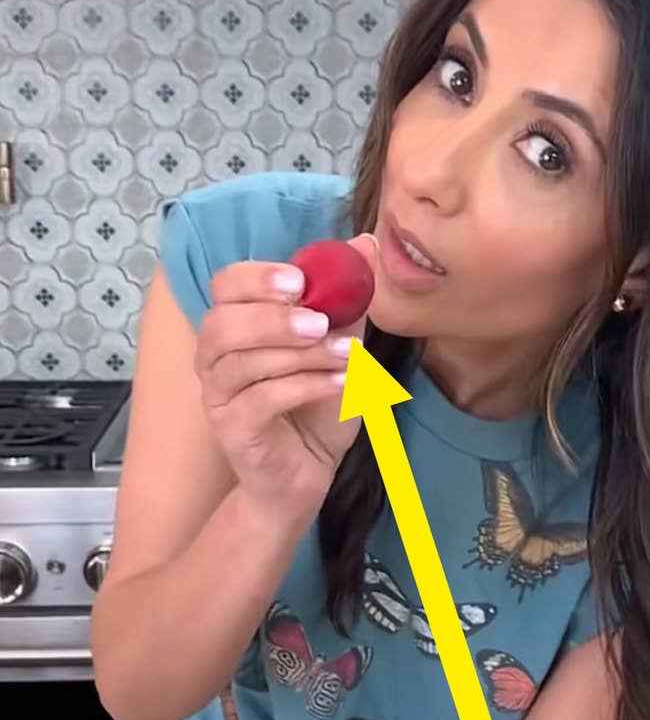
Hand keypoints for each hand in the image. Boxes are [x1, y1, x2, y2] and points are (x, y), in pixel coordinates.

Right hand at [196, 234, 377, 520]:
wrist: (307, 474)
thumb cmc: (315, 410)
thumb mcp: (340, 349)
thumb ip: (346, 301)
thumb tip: (363, 245)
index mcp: (234, 328)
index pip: (225, 286)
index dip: (257, 278)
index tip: (300, 281)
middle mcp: (215, 359)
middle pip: (222, 323)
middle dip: (273, 318)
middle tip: (319, 322)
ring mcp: (219, 397)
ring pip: (243, 364)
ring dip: (299, 355)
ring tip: (347, 356)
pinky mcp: (232, 431)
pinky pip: (261, 401)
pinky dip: (305, 387)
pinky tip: (341, 383)